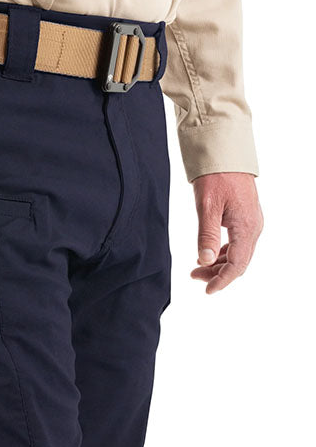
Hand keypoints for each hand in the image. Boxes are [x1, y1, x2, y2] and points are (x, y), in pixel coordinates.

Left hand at [191, 172, 262, 293]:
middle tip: (194, 277)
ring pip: (238, 254)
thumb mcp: (206, 207)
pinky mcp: (245, 218)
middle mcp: (253, 228)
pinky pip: (237, 243)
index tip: (207, 290)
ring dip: (218, 264)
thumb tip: (204, 261)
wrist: (225, 155)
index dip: (222, 280)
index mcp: (246, 227)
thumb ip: (206, 235)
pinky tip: (208, 254)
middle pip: (238, 262)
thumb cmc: (216, 178)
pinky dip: (222, 252)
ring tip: (196, 268)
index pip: (237, 265)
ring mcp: (251, 223)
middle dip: (217, 274)